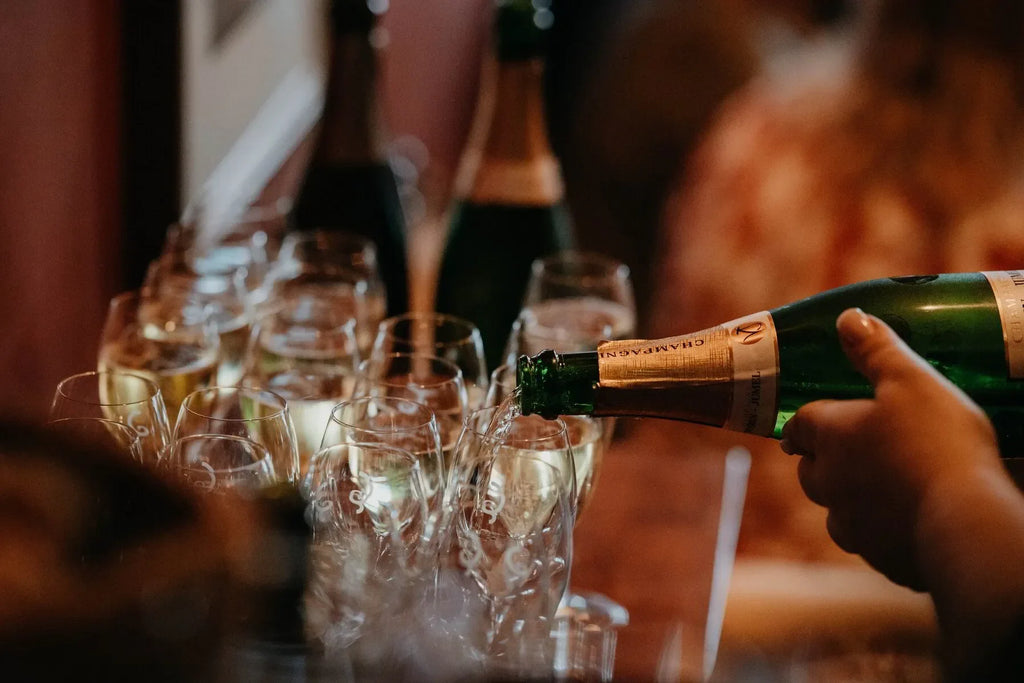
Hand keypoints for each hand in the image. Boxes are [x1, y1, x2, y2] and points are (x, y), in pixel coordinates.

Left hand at [780, 308, 1003, 588]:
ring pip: (836, 512)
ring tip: (873, 489)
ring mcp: (853, 524)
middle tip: (838, 453)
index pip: (800, 425)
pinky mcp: (881, 557)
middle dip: (820, 462)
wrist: (964, 522)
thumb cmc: (936, 444)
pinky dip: (880, 530)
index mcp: (831, 437)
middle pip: (810, 472)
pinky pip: (871, 542)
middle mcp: (830, 483)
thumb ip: (878, 350)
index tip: (801, 425)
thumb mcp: (911, 381)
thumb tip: (848, 318)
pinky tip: (903, 522)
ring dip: (847, 500)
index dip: (801, 423)